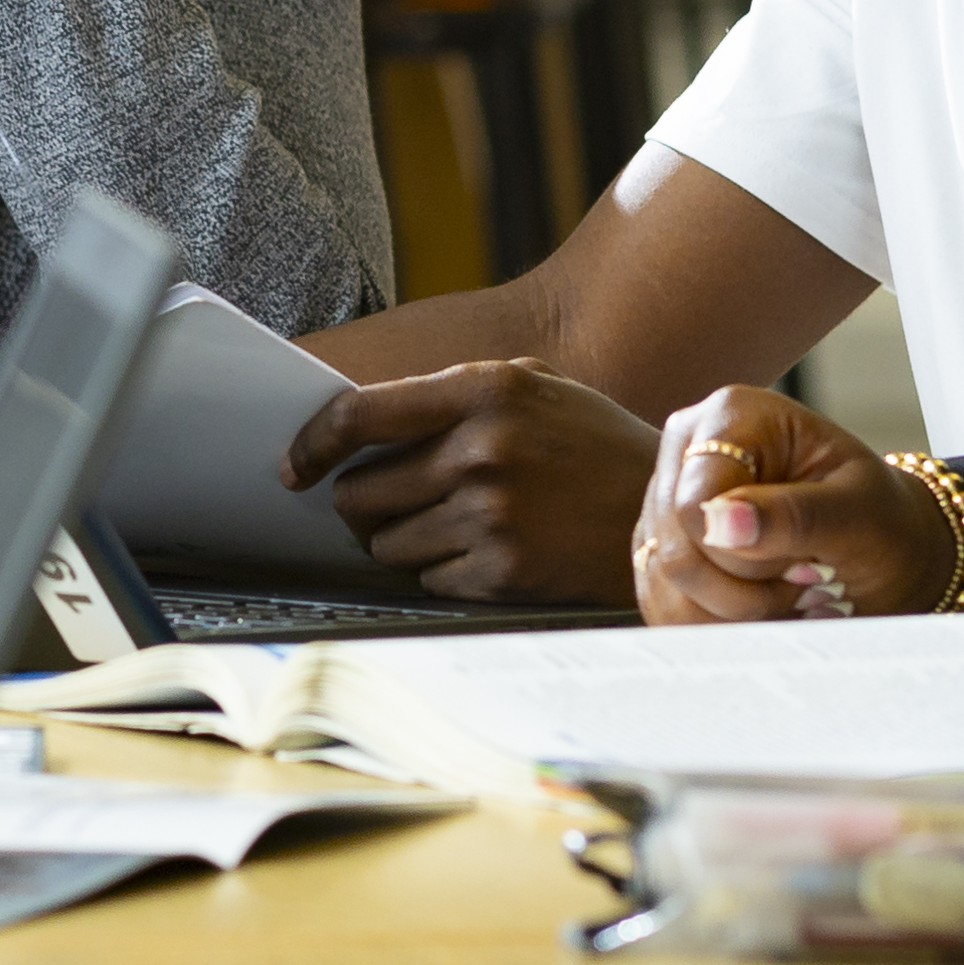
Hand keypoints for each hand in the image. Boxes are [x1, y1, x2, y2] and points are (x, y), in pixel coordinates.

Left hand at [281, 361, 659, 603]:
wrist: (670, 510)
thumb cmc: (590, 443)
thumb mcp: (532, 386)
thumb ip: (447, 394)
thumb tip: (350, 423)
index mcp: (483, 390)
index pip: (357, 416)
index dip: (311, 445)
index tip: (293, 468)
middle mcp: (481, 450)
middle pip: (359, 494)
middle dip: (363, 504)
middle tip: (395, 503)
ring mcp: (491, 515)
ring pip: (385, 544)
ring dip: (403, 539)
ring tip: (457, 523)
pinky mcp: (502, 571)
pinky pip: (427, 578)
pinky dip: (443, 569)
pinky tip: (487, 550)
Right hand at [630, 387, 961, 625]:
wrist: (888, 553)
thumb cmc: (881, 521)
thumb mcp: (858, 514)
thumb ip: (793, 515)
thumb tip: (719, 522)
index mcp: (733, 415)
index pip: (694, 503)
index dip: (743, 555)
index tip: (808, 565)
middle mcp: (688, 449)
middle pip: (675, 551)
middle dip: (746, 591)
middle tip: (807, 581)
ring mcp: (666, 500)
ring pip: (665, 586)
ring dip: (735, 614)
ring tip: (788, 592)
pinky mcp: (662, 547)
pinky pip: (663, 607)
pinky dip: (718, 626)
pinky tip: (764, 609)